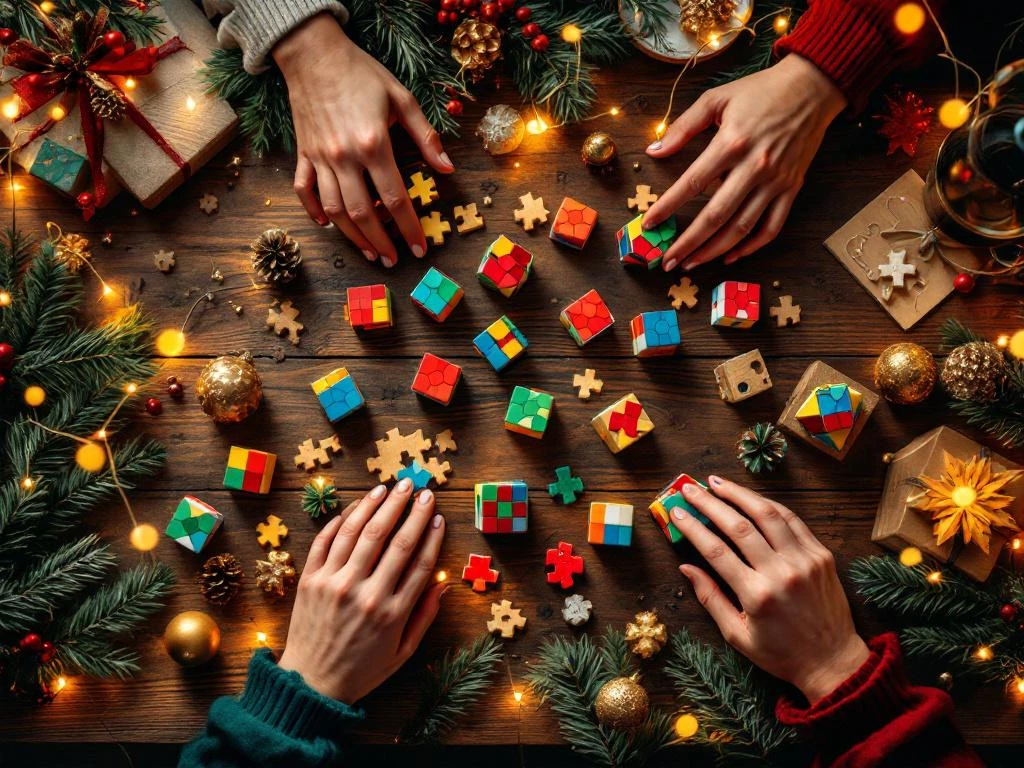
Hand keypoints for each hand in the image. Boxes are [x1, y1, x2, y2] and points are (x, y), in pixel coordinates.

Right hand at [273, 14, 454, 266]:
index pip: (395, 198)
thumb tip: (446, 168)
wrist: (313, 53)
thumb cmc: (361, 73)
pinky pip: (304, 190)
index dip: (409, 227)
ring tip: (368, 252)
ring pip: (334, 209)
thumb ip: (425, 136)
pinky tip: (328, 225)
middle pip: (363, 213)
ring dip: (352, 236)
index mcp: (373, 144)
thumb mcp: (402, 99)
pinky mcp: (303, 153)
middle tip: (393, 260)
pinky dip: (313, 211)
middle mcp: (344, 157)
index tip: (419, 247)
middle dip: (380, 242)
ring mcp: (320, 157)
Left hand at [277, 480, 446, 702]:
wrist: (310, 685)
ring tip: (389, 488)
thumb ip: (424, 616)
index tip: (437, 515)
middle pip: (392, 540)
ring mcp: (334, 584)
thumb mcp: (402, 653)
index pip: (418, 562)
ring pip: (359, 532)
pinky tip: (355, 506)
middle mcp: (364, 593)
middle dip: (408, 509)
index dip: (431, 534)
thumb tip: (443, 584)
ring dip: (376, 505)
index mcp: (392, 613)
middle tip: (419, 489)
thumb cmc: (361, 670)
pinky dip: (340, 521)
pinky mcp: (310, 581)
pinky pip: (325, 541)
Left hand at [643, 54, 846, 271]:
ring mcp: (775, 181)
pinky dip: (751, 246)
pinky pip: (771, 226)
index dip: (668, 206)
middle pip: (715, 215)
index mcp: (732, 143)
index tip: (648, 223)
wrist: (812, 87)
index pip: (692, 183)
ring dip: (714, 250)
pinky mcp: (792, 188)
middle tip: (668, 261)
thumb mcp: (717, 99)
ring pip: (741, 227)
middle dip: (688, 242)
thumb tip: (653, 151)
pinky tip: (731, 256)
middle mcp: (754, 166)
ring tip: (692, 263)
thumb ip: (683, 127)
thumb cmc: (761, 91)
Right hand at [671, 476, 868, 703]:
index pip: (715, 550)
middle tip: (690, 489)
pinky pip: (792, 520)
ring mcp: (804, 560)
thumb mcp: (737, 635)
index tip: (676, 511)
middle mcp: (780, 573)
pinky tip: (751, 498)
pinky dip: (769, 505)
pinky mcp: (821, 555)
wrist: (833, 661)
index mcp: (756, 595)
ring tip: (717, 483)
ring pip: (767, 514)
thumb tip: (686, 568)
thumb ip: (710, 598)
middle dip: (709, 503)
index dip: (692, 527)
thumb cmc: (780, 653)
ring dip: (739, 494)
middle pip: (738, 526)